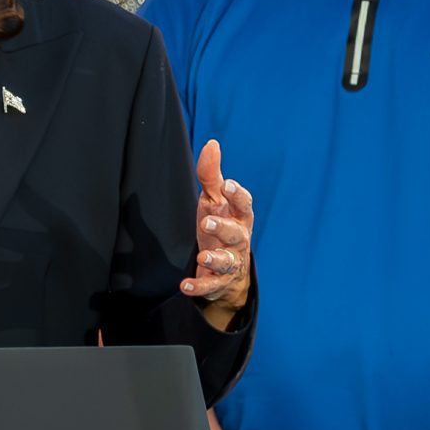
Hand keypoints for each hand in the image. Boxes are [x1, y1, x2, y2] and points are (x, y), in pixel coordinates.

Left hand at [182, 139, 253, 322]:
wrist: (229, 271)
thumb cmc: (221, 225)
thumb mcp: (215, 201)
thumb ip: (211, 176)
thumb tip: (212, 143)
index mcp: (238, 217)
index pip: (244, 205)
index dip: (238, 195)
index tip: (228, 185)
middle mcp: (238, 239)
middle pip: (236, 233)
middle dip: (223, 227)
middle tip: (207, 222)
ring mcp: (230, 262)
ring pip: (227, 261)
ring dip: (214, 259)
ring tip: (202, 257)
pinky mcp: (219, 281)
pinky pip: (210, 285)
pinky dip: (198, 286)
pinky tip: (184, 285)